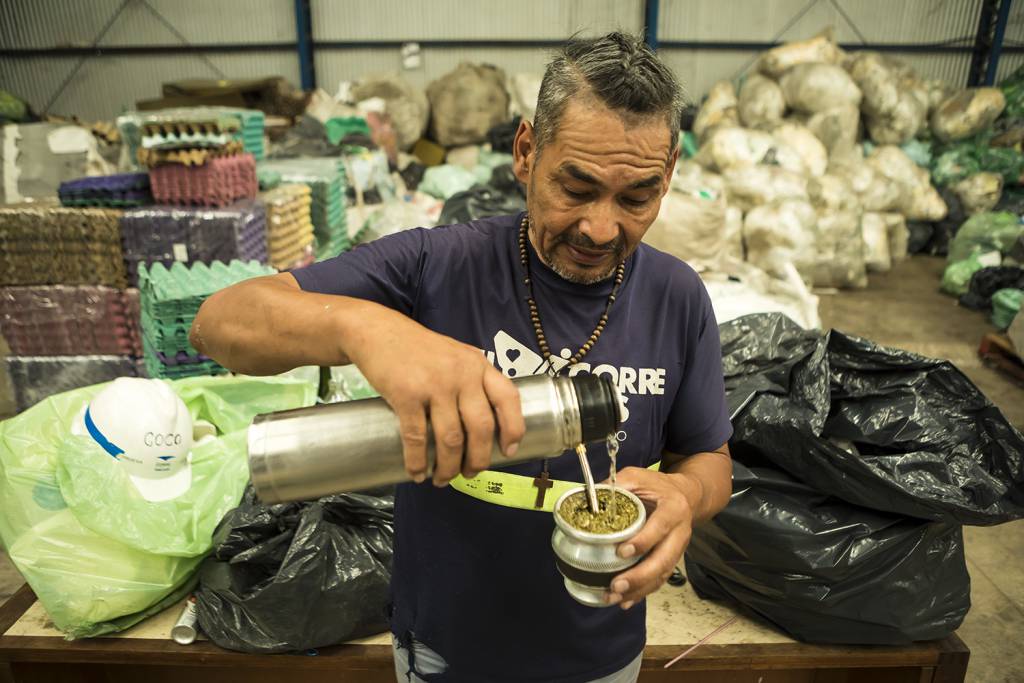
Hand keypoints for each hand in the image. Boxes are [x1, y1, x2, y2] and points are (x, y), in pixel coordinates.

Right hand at [345, 307, 525, 486]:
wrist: (377, 330)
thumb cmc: (417, 348)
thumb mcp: (455, 355)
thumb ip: (471, 381)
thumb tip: (482, 427)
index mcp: (477, 364)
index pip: (508, 397)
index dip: (513, 428)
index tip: (509, 451)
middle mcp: (461, 373)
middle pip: (481, 427)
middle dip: (478, 459)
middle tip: (470, 473)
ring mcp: (434, 383)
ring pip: (451, 438)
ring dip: (448, 467)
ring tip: (443, 479)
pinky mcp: (406, 393)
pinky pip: (416, 437)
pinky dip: (417, 461)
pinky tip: (417, 472)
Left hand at [604, 467, 694, 608]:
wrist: (686, 495)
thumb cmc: (657, 486)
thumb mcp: (637, 477)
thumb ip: (616, 485)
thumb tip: (587, 498)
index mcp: (673, 509)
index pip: (660, 527)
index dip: (643, 541)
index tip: (621, 552)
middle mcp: (680, 532)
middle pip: (664, 559)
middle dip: (640, 576)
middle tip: (616, 586)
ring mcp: (678, 549)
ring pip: (662, 574)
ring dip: (639, 590)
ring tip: (615, 598)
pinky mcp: (672, 560)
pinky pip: (659, 580)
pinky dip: (643, 593)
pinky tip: (625, 602)